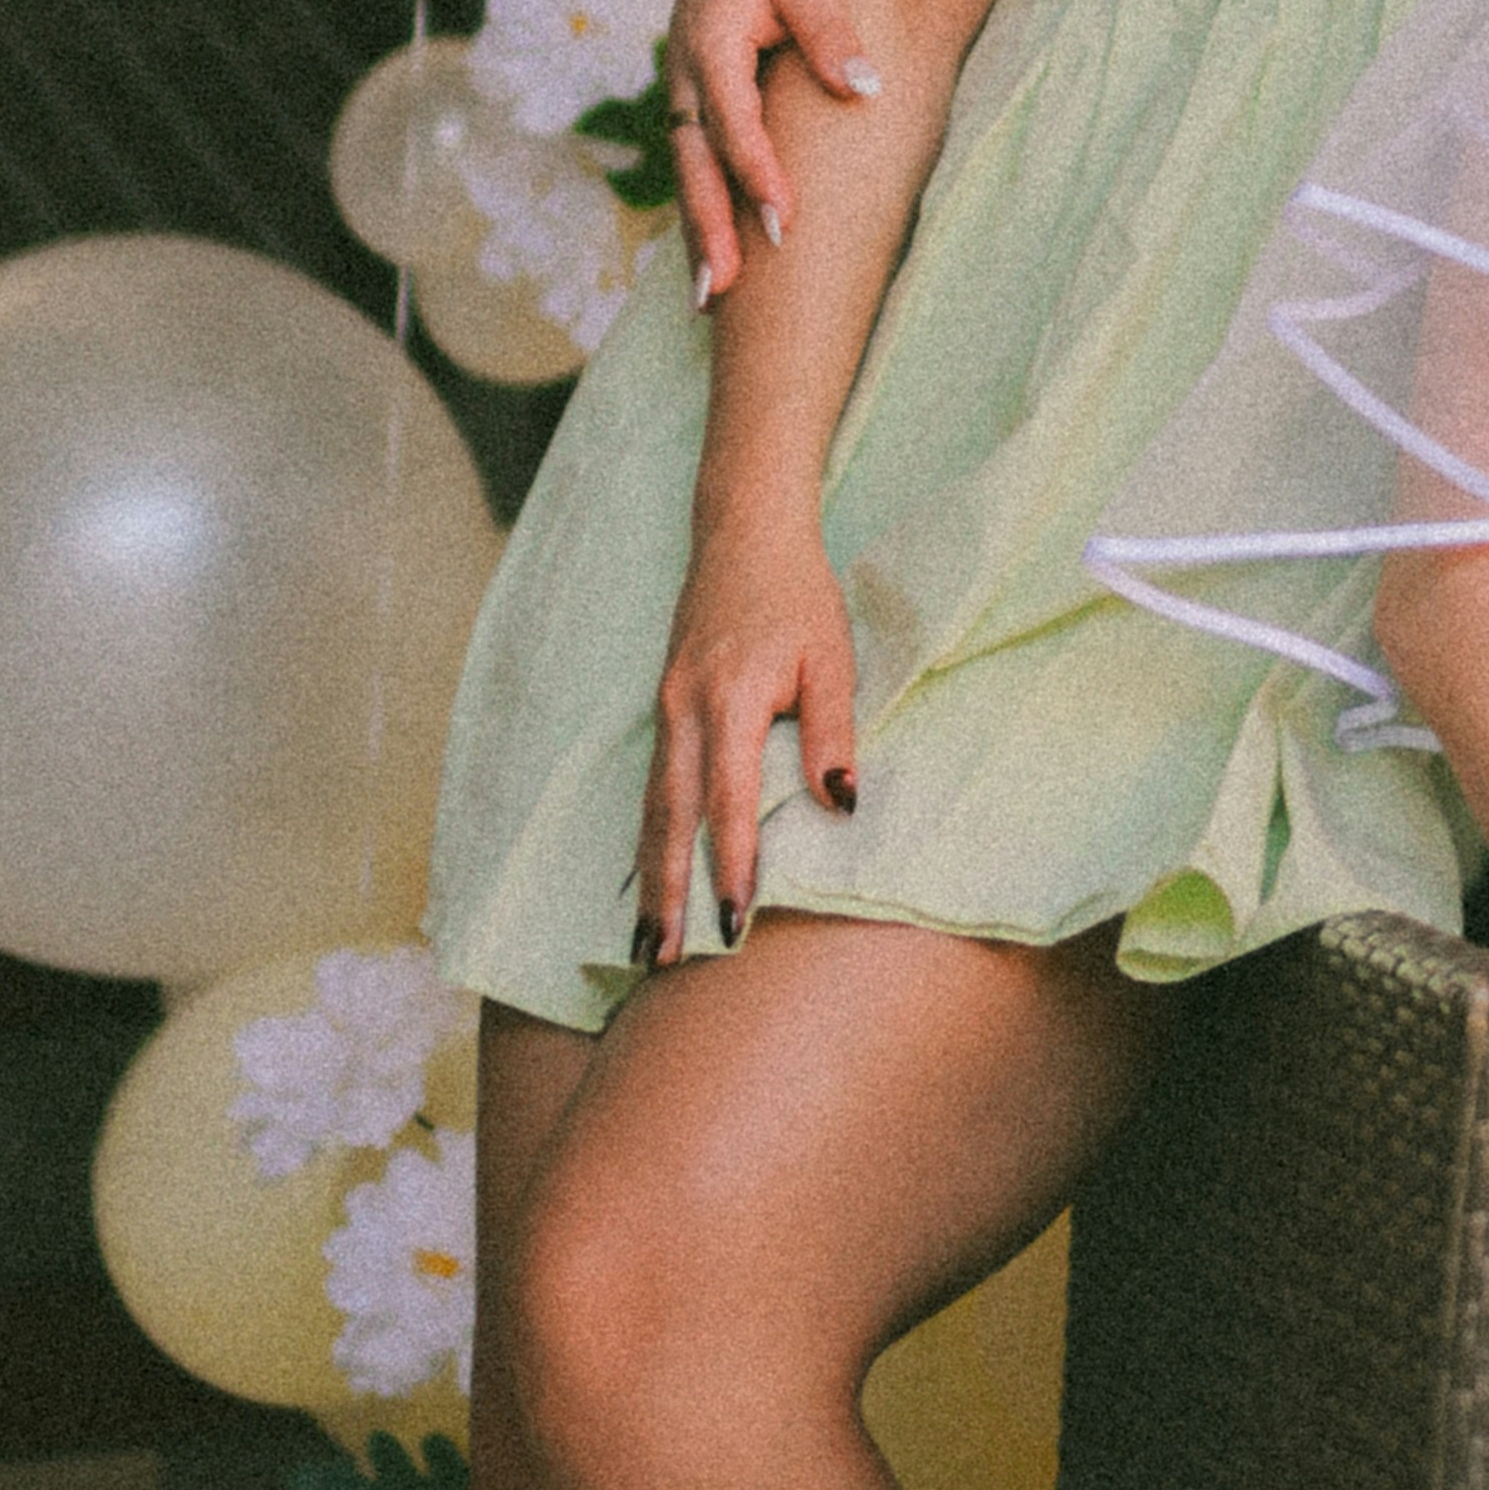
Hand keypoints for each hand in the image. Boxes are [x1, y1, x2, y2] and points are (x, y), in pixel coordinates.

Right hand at [637, 514, 857, 960]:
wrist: (742, 532)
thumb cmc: (799, 595)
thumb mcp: (833, 657)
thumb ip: (834, 730)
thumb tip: (841, 804)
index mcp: (730, 701)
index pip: (727, 802)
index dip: (729, 866)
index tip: (732, 924)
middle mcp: (685, 710)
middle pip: (668, 818)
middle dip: (665, 892)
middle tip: (660, 957)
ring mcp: (666, 708)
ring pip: (652, 805)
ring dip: (649, 873)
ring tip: (647, 937)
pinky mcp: (664, 705)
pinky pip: (653, 783)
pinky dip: (649, 835)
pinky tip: (650, 874)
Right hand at [664, 0, 877, 300]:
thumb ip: (832, 29)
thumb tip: (866, 88)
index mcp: (711, 42)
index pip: (734, 118)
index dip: (755, 170)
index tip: (781, 220)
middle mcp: (687, 75)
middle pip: (695, 162)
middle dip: (707, 226)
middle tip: (722, 289)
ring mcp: (686, 92)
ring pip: (689, 173)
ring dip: (697, 232)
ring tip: (710, 300)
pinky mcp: (698, 103)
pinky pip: (696, 167)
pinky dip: (701, 212)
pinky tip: (715, 262)